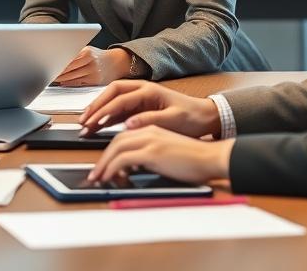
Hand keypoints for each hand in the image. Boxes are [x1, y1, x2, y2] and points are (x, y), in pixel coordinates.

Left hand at [54, 47, 130, 85]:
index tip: (49, 65)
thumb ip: (75, 54)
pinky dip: (69, 84)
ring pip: (72, 78)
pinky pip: (79, 84)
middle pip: (69, 70)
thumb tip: (57, 58)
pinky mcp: (95, 82)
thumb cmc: (98, 55)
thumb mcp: (88, 49)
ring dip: (61, 79)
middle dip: (57, 73)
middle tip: (47, 74)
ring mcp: (94, 73)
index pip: (68, 59)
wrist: (118, 62)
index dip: (57, 63)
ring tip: (52, 79)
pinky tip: (63, 83)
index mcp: (87, 52)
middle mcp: (91, 63)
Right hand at [78, 80, 220, 137]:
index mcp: (148, 90)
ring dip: (99, 111)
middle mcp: (141, 90)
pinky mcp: (140, 108)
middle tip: (83, 121)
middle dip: (95, 106)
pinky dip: (107, 117)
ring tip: (85, 125)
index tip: (95, 121)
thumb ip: (150, 120)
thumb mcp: (173, 120)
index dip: (106, 110)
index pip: (120, 99)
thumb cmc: (192, 117)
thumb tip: (128, 124)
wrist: (205, 117)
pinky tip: (98, 126)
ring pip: (112, 101)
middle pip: (111, 94)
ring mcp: (140, 98)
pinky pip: (118, 110)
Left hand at [88, 126, 233, 184]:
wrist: (211, 157)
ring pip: (116, 148)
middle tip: (96, 173)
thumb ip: (149, 156)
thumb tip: (134, 168)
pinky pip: (124, 159)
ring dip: (104, 164)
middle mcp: (148, 131)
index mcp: (152, 129)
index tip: (104, 165)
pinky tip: (110, 177)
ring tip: (99, 178)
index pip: (123, 137)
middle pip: (116, 141)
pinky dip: (113, 168)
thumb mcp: (167, 153)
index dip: (110, 151)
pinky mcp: (152, 152)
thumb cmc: (194, 159)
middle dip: (103, 158)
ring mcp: (150, 140)